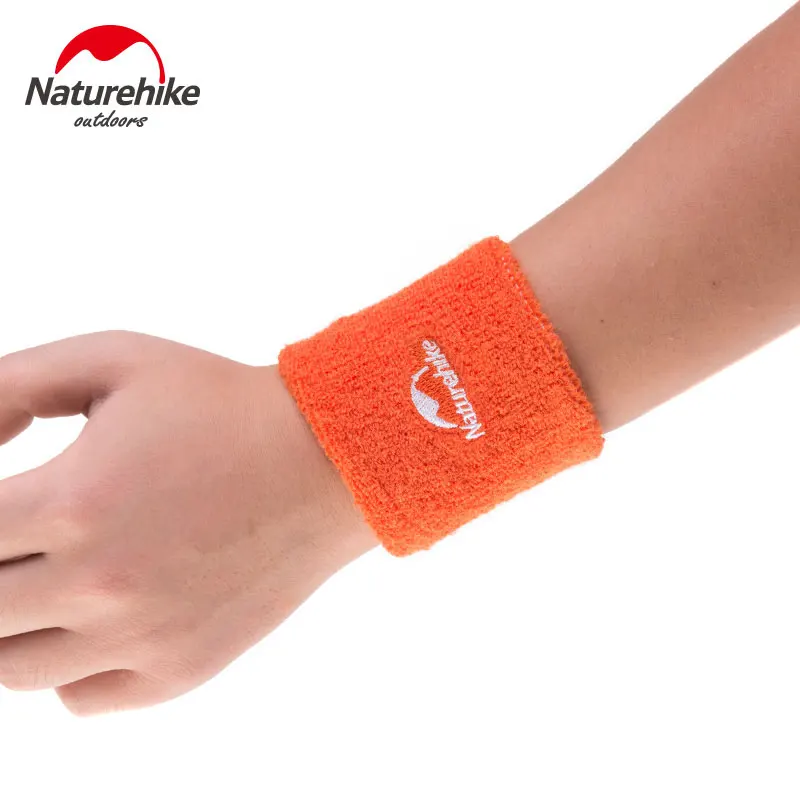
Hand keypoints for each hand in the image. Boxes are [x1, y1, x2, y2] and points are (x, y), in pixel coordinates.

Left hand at [0, 331, 374, 714]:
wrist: (323, 459)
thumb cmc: (222, 404)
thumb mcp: (114, 360)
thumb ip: (11, 385)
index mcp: (72, 502)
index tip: (5, 507)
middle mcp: (99, 584)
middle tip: (25, 537)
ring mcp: (141, 637)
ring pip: (11, 668)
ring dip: (14, 623)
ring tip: (50, 576)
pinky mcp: (180, 669)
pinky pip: (78, 697)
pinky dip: (69, 664)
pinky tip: (102, 613)